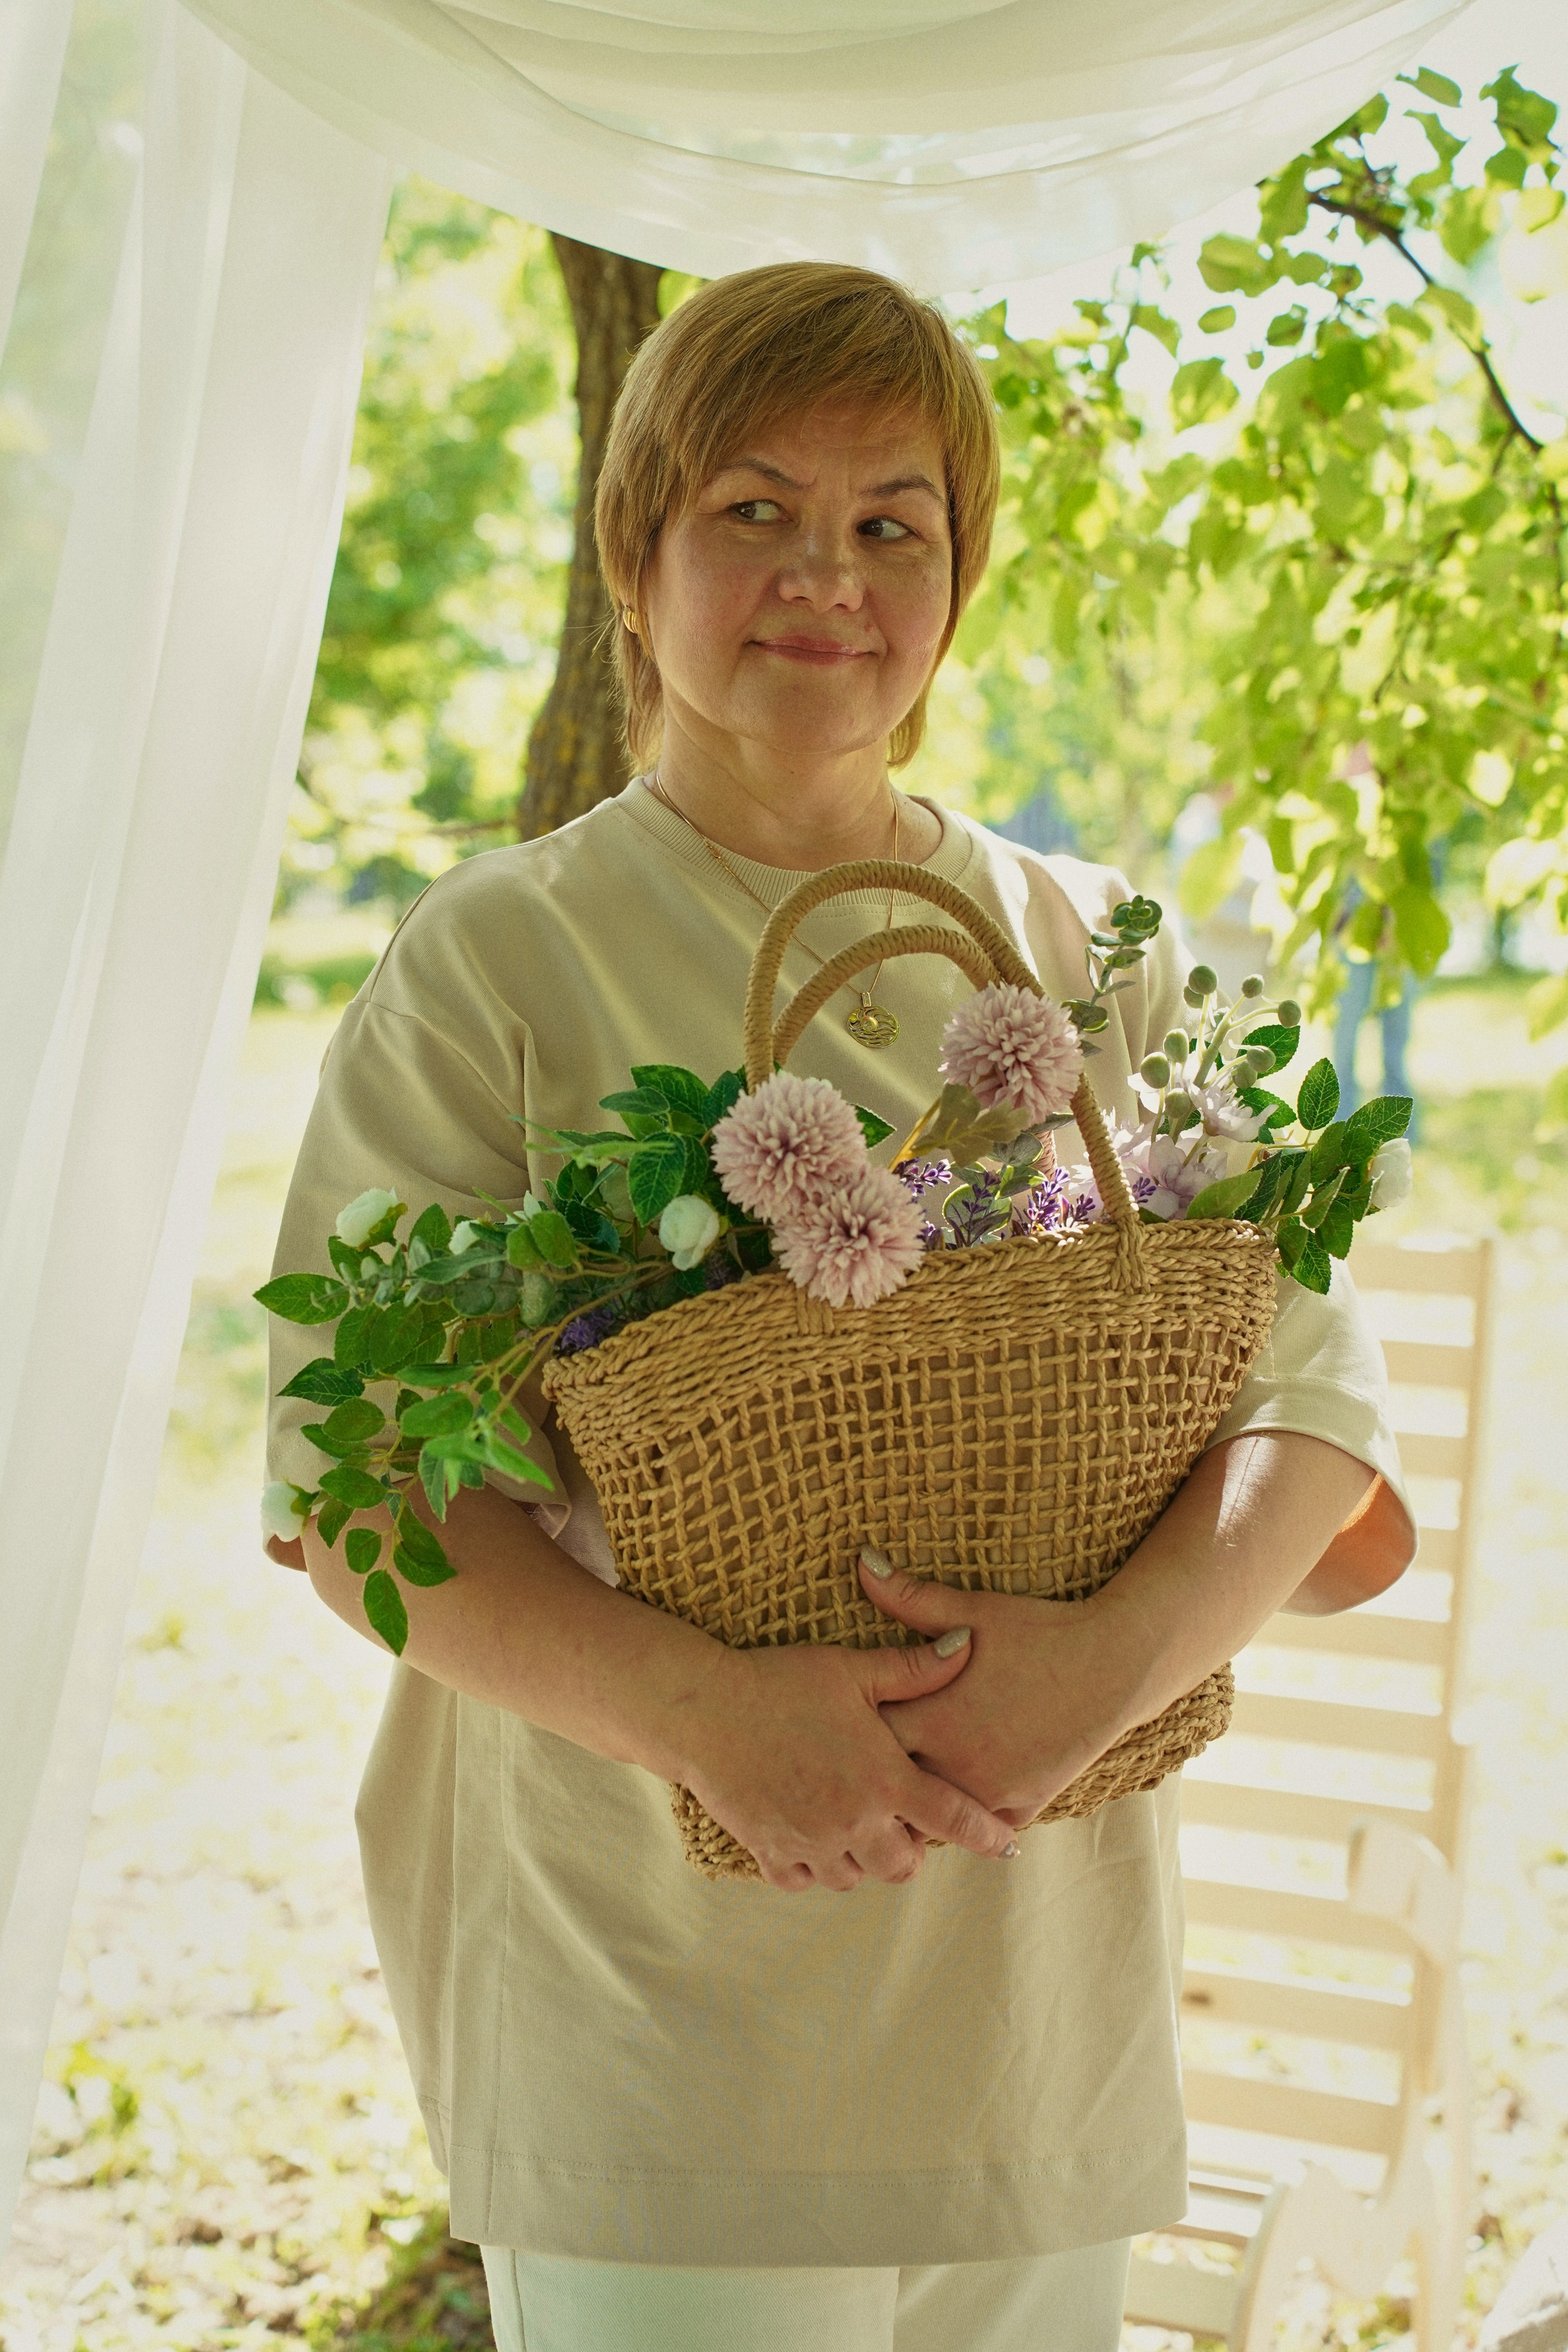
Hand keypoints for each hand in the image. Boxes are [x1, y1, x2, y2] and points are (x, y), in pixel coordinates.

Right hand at [679, 1629, 1022, 1892]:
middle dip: (914, 1849)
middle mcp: (854, 1820)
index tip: (1004, 1845)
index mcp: (883, 1777)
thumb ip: (915, 1667)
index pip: (953, 1818)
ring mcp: (812, 1841)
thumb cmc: (781, 1681)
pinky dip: (817, 1868)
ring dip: (866, 1859)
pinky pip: (806, 1881)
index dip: (986, 1835)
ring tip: (860, 1829)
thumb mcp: (851, 1668)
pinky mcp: (771, 1850)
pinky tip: (816, 1840)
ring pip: (856, 1878)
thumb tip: (968, 1644)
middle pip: (904, 1864)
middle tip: (906, 1824)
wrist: (704, 1710)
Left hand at [858, 1551, 1134, 1827]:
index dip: (851, 1729)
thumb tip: (861, 1562)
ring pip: (931, 1814)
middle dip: (876, 1770)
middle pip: (892, 1784)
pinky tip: (948, 1798)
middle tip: (859, 1760)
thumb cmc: (1042, 1632)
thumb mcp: (973, 1611)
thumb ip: (911, 1596)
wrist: (1117, 1665)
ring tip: (896, 1784)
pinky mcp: (1023, 1808)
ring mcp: (992, 1794)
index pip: (866, 1738)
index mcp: (936, 1719)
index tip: (844, 1718)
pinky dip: (961, 1814)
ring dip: (916, 1797)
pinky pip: (976, 1825)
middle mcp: (958, 1767)